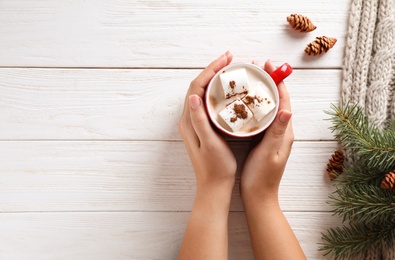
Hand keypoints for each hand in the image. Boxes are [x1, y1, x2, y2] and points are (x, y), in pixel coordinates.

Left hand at [178, 50, 235, 197]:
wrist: (213, 187)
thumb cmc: (215, 168)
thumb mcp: (210, 143)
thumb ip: (200, 120)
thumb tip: (193, 97)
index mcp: (189, 121)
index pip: (196, 87)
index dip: (210, 71)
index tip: (226, 59)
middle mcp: (188, 120)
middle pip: (198, 87)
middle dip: (212, 70)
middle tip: (230, 59)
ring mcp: (194, 124)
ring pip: (202, 94)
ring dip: (214, 79)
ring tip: (229, 69)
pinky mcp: (201, 128)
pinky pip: (207, 103)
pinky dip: (216, 92)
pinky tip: (227, 91)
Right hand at [241, 59, 293, 202]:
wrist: (259, 196)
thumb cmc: (262, 177)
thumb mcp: (270, 153)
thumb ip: (278, 132)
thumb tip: (287, 109)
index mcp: (284, 132)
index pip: (283, 101)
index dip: (277, 82)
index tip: (268, 66)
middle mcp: (281, 131)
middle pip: (277, 100)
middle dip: (269, 82)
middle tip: (257, 67)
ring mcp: (272, 135)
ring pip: (268, 108)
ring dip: (261, 92)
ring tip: (250, 79)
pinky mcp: (263, 140)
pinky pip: (260, 117)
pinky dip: (254, 105)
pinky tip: (243, 102)